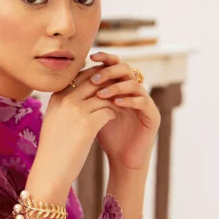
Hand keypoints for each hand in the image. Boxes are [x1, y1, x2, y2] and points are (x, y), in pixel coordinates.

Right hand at [27, 64, 118, 205]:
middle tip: (118, 90)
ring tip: (120, 104)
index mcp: (57, 96)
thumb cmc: (54, 146)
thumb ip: (65, 103)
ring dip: (114, 99)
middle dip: (108, 84)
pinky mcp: (88, 124)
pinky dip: (114, 113)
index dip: (96, 77)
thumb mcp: (55, 119)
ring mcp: (76, 110)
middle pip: (94, 81)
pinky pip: (109, 110)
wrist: (50, 169)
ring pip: (104, 95)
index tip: (105, 83)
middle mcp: (66, 99)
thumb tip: (80, 93)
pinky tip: (115, 118)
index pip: (80, 76)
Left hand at [88, 51, 160, 170]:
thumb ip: (86, 95)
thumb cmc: (105, 135)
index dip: (104, 59)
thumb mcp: (93, 111)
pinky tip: (116, 103)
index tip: (89, 58)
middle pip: (126, 69)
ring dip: (116, 86)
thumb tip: (66, 79)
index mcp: (121, 86)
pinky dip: (129, 100)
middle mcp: (135, 90)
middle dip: (109, 71)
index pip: (114, 65)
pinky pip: (144, 101)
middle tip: (94, 79)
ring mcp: (145, 101)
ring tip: (101, 94)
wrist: (121, 159)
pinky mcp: (153, 114)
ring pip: (134, 83)